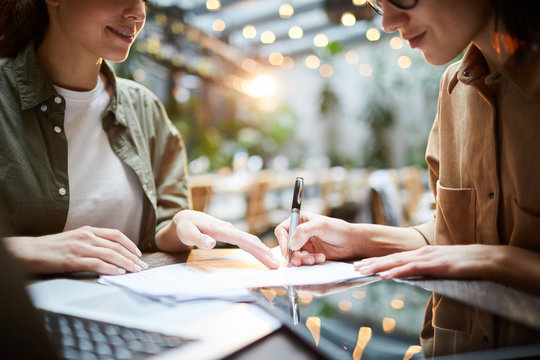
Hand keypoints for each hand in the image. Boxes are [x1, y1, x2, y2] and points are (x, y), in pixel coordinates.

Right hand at [3, 226, 146, 274]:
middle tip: (142, 266)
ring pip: (110, 254)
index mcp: (89, 231)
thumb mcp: (75, 239)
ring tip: (135, 271)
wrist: (30, 251)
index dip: (130, 244)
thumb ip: (92, 243)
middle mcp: (87, 237)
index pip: (116, 235)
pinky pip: (97, 264)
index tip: (138, 254)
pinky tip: (118, 273)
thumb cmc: (52, 248)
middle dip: (132, 257)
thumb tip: (109, 252)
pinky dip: (110, 268)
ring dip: (126, 263)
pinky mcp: (73, 260)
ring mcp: (81, 248)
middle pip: (116, 246)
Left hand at [169, 210, 279, 268]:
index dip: (255, 248)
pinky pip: (246, 241)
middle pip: (250, 240)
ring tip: (273, 261)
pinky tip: (262, 254)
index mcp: (220, 229)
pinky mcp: (230, 234)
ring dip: (262, 250)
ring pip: (250, 240)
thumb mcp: (187, 233)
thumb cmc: (185, 227)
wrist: (185, 218)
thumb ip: (198, 238)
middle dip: (264, 252)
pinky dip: (256, 248)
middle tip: (276, 264)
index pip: (241, 239)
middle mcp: (228, 229)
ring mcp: (230, 231)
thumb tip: (212, 243)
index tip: (267, 256)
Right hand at [274, 211, 357, 265]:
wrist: (352, 243)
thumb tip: (291, 244)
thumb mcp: (321, 225)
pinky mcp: (310, 254)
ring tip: (315, 259)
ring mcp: (304, 244)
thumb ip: (304, 231)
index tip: (287, 252)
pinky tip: (321, 258)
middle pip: (286, 245)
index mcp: (299, 220)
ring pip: (294, 256)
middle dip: (293, 254)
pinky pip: (303, 261)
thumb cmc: (339, 230)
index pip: (282, 230)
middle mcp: (299, 232)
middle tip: (300, 260)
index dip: (282, 241)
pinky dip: (309, 262)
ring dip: (303, 260)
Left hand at [354, 244, 505, 280]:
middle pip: (390, 258)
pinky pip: (412, 269)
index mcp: (421, 252)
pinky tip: (386, 276)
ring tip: (363, 270)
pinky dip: (397, 272)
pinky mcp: (435, 265)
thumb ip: (426, 269)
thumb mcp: (440, 265)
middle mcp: (420, 252)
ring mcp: (427, 257)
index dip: (376, 260)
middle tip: (354, 267)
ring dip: (378, 266)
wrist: (485, 259)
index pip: (394, 257)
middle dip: (371, 262)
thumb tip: (413, 276)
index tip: (361, 264)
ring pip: (397, 262)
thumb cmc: (464, 264)